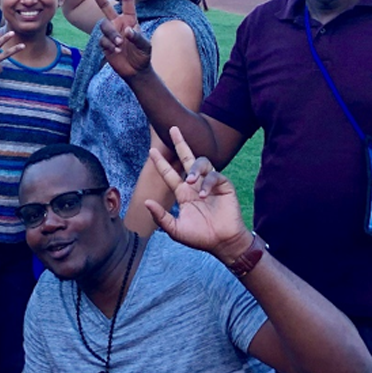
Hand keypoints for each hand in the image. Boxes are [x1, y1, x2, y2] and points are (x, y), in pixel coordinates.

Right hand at [87, 0, 150, 77]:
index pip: (128, 2)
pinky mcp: (104, 44)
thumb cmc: (143, 56)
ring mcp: (110, 33)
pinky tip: (116, 52)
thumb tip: (126, 30)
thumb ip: (137, 37)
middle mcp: (118, 23)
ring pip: (103, 26)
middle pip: (104, 6)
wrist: (135, 71)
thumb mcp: (145, 46)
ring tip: (120, 45)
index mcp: (130, 20)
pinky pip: (102, 40)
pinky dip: (109, 45)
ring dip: (111, 34)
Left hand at [143, 126, 249, 261]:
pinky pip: (215, 175)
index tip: (151, 151)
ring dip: (194, 169)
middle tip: (174, 129)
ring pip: (202, 163)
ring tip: (189, 181)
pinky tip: (202, 195)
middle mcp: (196, 184)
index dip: (161, 162)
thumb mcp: (176, 229)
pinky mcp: (225, 186)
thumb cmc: (200, 237)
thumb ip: (161, 217)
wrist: (223, 243)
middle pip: (187, 158)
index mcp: (183, 193)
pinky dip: (207, 183)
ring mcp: (211, 183)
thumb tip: (146, 202)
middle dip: (180, 143)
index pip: (170, 173)